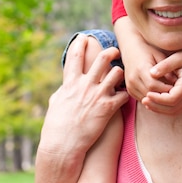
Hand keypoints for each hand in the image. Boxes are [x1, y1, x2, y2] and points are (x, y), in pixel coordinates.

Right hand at [39, 35, 128, 155]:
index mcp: (70, 83)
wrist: (63, 145)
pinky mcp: (107, 109)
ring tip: (121, 76)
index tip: (85, 37)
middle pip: (102, 59)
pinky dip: (126, 94)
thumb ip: (62, 93)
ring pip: (116, 73)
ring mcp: (97, 96)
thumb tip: (63, 89)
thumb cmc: (56, 128)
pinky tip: (126, 95)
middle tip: (115, 51)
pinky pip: (123, 95)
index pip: (76, 57)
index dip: (80, 44)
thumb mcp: (55, 105)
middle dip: (110, 52)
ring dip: (120, 73)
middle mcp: (84, 86)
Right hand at [122, 39, 174, 100]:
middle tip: (174, 94)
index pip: (153, 85)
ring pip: (145, 98)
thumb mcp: (159, 55)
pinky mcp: (129, 89)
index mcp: (141, 69)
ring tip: (168, 96)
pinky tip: (159, 95)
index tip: (176, 89)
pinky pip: (141, 98)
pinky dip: (151, 99)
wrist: (130, 48)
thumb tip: (176, 81)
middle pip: (149, 93)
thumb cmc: (148, 50)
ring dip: (157, 99)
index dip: (165, 89)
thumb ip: (166, 68)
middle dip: (162, 96)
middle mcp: (133, 78)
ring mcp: (129, 85)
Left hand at [142, 48, 181, 114]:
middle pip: (172, 109)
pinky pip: (176, 109)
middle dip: (157, 106)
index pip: (172, 99)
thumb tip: (151, 73)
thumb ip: (164, 65)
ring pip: (174, 111)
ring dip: (160, 110)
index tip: (147, 93)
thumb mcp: (177, 57)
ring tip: (147, 103)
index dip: (158, 99)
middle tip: (144, 100)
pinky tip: (155, 103)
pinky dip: (164, 109)